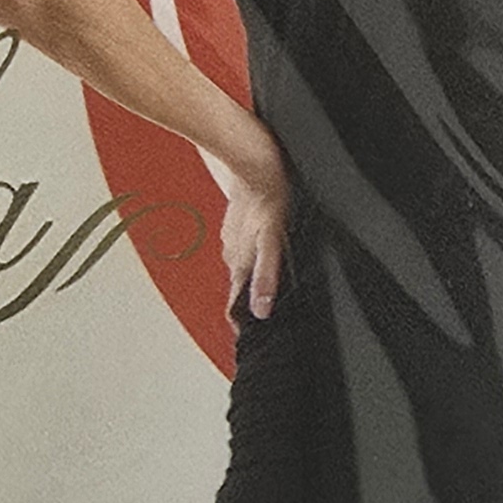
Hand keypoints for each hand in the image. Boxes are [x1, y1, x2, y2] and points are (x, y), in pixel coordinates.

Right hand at [217, 143, 288, 317]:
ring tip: (264, 289)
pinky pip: (242, 249)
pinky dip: (251, 258)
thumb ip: (265, 277)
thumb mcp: (271, 243)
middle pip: (238, 289)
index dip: (240, 323)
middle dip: (247, 303)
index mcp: (239, 264)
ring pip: (240, 268)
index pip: (233, 305)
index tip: (247, 337)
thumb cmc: (266, 200)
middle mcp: (232, 255)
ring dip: (249, 280)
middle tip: (261, 316)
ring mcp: (233, 241)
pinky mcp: (237, 228)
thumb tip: (259, 310)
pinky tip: (260, 254)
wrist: (252, 165)